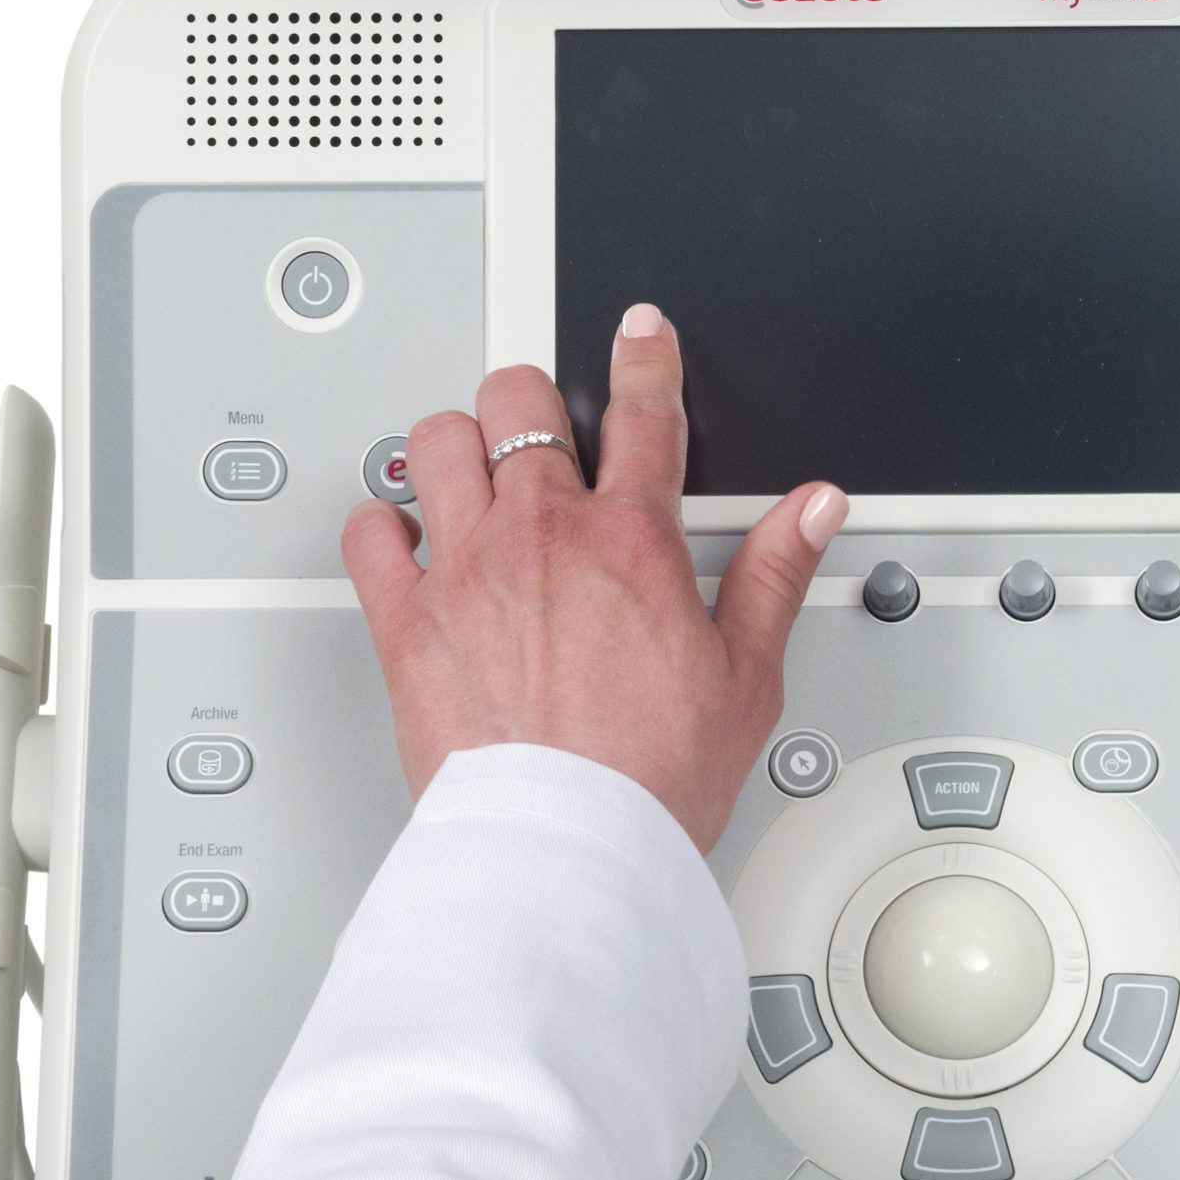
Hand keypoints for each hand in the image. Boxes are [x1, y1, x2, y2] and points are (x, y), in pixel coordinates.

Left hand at [340, 305, 846, 848]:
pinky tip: (404, 539)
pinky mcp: (404, 621)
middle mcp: (541, 537)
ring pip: (434, 442)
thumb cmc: (651, 777)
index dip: (647, 359)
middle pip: (519, 402)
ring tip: (471, 471)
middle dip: (532, 399)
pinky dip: (381, 525)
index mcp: (631, 542)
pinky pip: (368, 532)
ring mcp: (465, 572)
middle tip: (542, 427)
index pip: (644, 414)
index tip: (641, 334)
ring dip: (454, 444)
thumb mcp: (747, 675)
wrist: (568, 844)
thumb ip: (775, 575)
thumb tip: (812, 509)